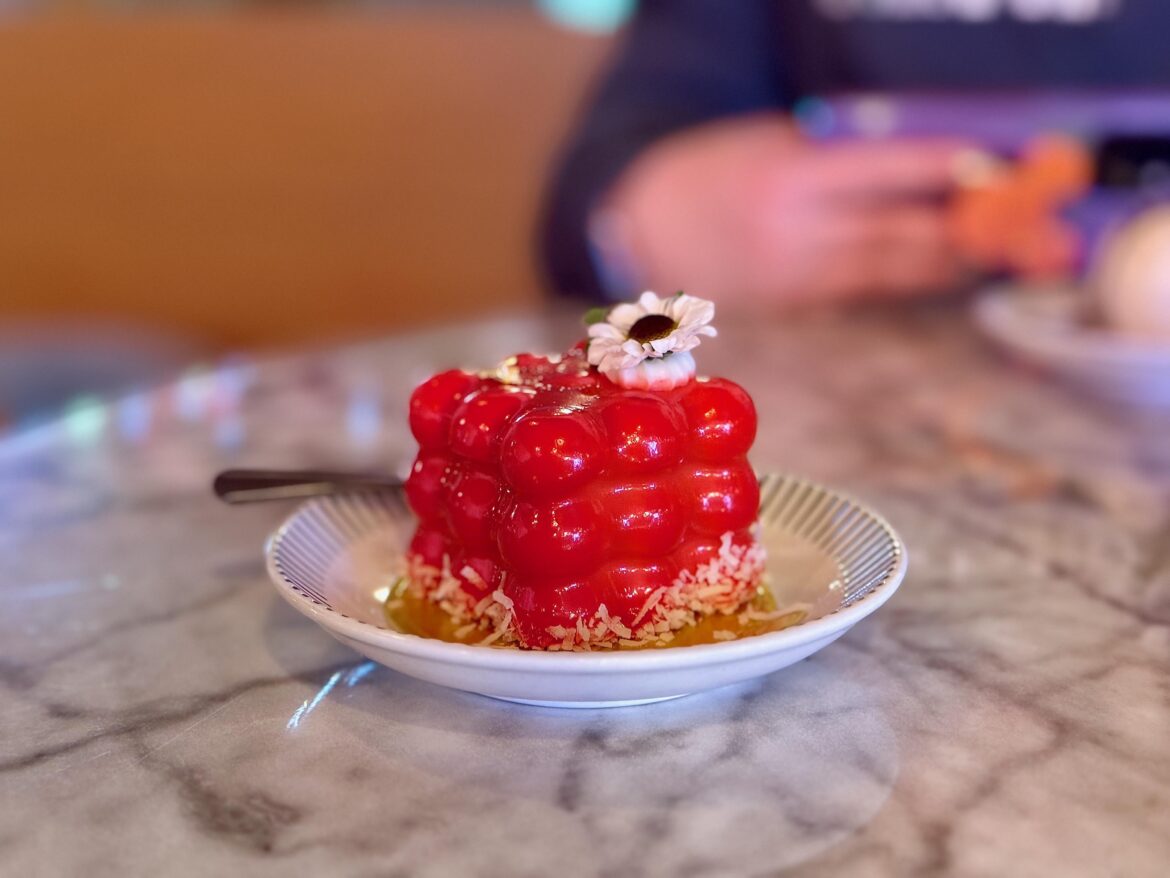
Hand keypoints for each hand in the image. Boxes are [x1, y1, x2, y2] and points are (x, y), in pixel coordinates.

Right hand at [602, 115, 971, 307]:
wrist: (641, 229)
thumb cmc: (708, 172)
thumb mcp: (767, 143)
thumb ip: (831, 158)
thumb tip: (907, 172)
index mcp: (787, 180)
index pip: (883, 173)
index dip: (942, 170)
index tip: (992, 166)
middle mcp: (794, 235)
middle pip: (898, 234)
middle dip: (962, 228)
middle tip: (1016, 221)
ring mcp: (792, 277)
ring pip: (887, 271)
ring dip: (944, 259)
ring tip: (992, 247)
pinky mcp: (789, 304)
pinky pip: (859, 288)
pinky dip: (903, 276)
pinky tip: (937, 266)